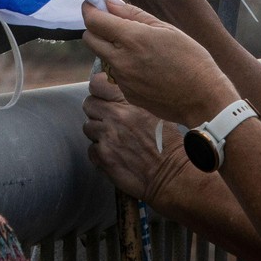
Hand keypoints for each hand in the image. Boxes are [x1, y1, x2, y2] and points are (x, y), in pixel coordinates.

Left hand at [81, 0, 236, 127]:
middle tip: (113, 25)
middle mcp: (121, 60)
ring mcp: (122, 80)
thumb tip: (110, 3)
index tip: (93, 5)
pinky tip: (146, 69)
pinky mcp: (127, 94)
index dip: (90, 10)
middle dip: (96, 28)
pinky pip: (116, 75)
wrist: (204, 100)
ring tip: (138, 50)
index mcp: (131, 39)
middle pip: (90, 39)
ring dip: (110, 49)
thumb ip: (134, 15)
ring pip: (102, 57)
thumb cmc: (192, 60)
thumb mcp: (167, 29)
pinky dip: (123, 67)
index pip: (93, 21)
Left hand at [82, 71, 192, 203]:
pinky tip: (114, 155)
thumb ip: (134, 102)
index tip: (104, 98)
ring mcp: (107, 137)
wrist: (172, 175)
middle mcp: (115, 117)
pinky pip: (91, 149)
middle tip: (107, 121)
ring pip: (88, 127)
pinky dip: (100, 153)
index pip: (97, 84)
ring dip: (98, 133)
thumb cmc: (169, 144)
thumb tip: (119, 97)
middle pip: (88, 104)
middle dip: (96, 112)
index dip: (99, 91)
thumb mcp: (157, 113)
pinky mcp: (103, 157)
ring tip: (113, 140)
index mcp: (129, 103)